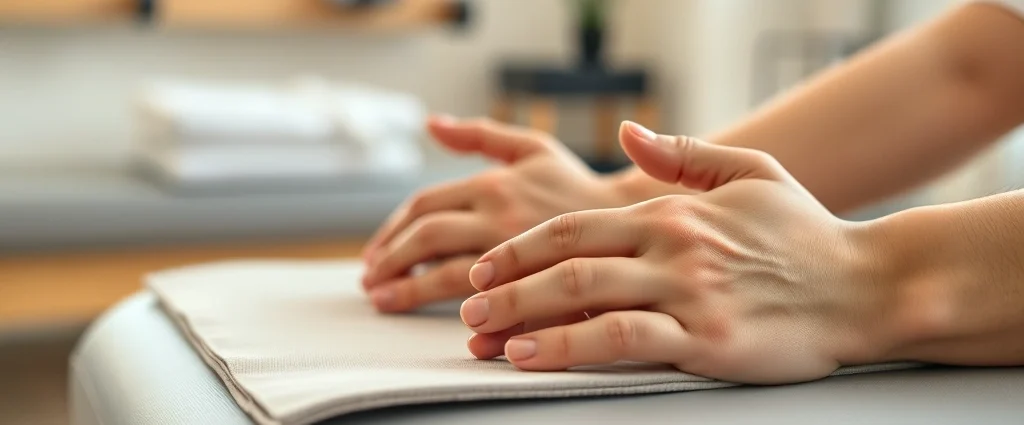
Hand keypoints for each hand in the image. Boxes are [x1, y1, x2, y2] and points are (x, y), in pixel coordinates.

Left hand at [361, 116, 634, 311]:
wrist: (640, 217)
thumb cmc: (579, 184)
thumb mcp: (533, 148)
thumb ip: (480, 136)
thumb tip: (430, 124)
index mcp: (496, 182)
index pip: (425, 206)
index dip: (392, 231)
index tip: (376, 254)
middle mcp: (503, 215)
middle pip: (428, 238)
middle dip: (390, 262)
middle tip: (371, 282)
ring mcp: (522, 254)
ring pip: (451, 277)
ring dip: (411, 292)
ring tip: (385, 302)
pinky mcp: (545, 287)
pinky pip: (499, 311)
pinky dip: (474, 327)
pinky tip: (451, 334)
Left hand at [460, 121, 892, 384]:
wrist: (867, 285)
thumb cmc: (808, 234)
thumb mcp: (751, 172)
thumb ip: (685, 154)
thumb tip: (632, 135)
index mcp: (673, 210)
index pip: (574, 223)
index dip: (522, 245)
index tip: (488, 265)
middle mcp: (672, 246)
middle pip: (564, 259)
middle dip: (507, 282)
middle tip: (468, 301)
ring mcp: (687, 292)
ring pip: (583, 296)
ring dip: (522, 314)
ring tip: (483, 332)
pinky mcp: (705, 340)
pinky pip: (621, 340)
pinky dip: (568, 346)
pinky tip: (532, 355)